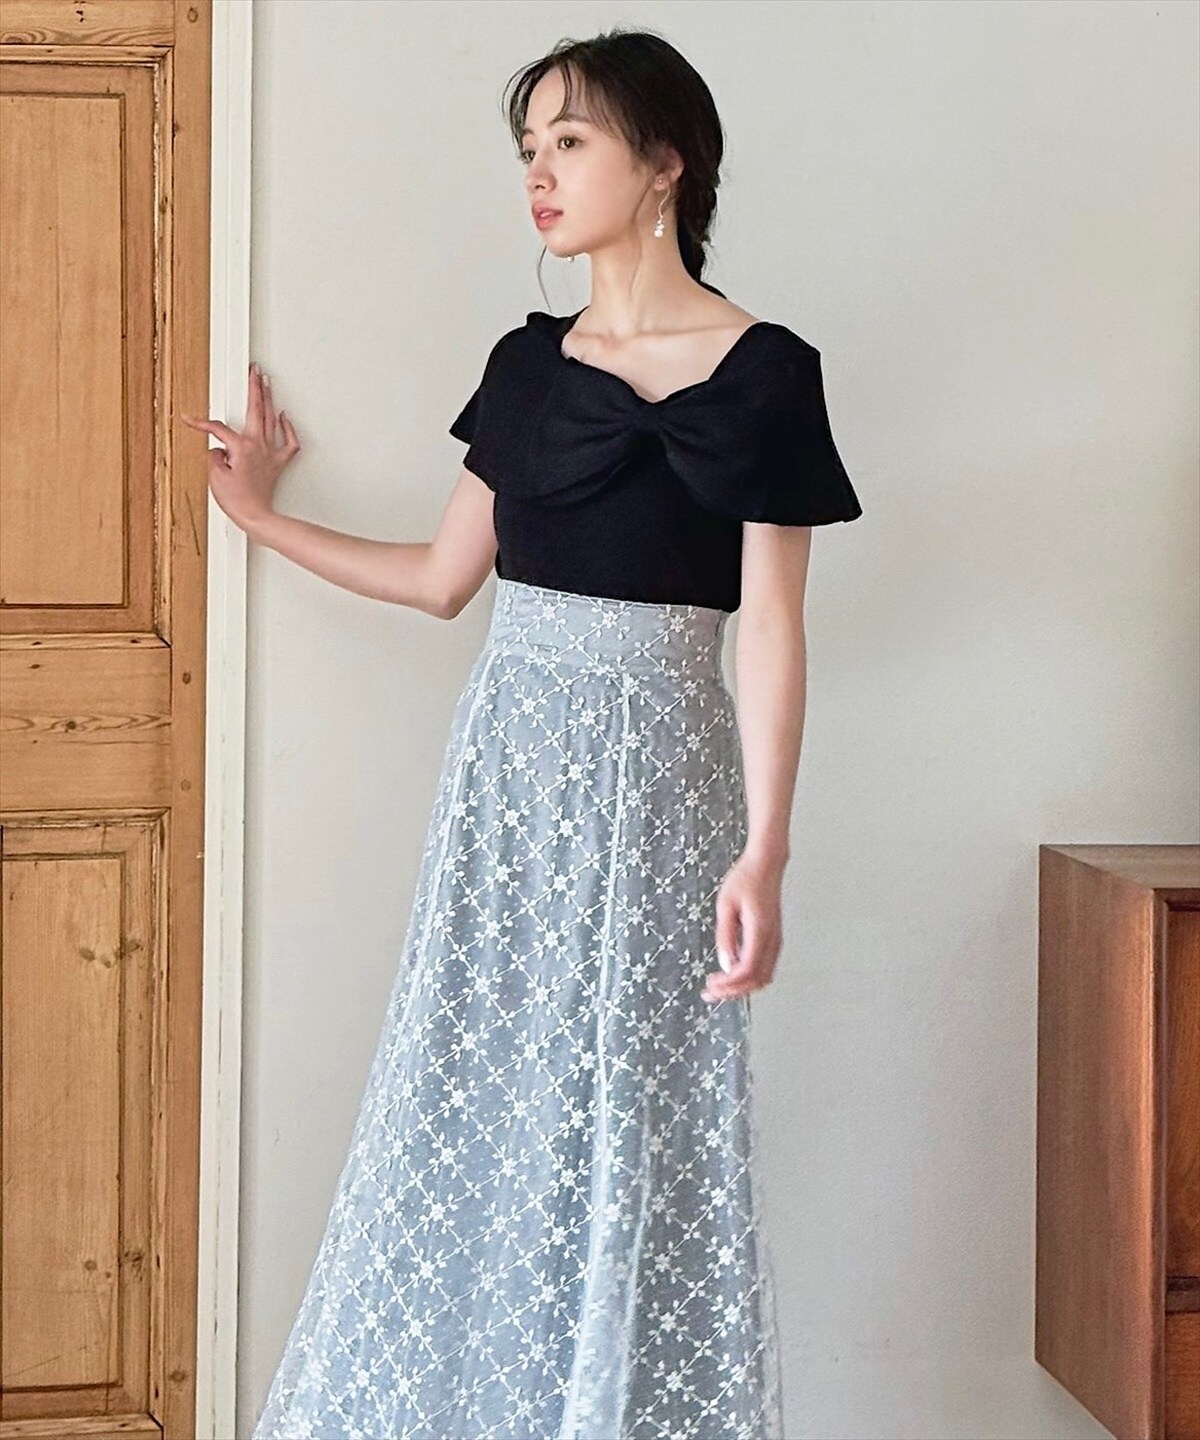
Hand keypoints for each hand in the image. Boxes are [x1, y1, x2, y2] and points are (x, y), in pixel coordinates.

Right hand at [181, 363, 300, 533]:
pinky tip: (285, 417)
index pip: (218, 428)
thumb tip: (219, 450)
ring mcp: (270, 453)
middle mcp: (259, 445)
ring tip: (267, 382)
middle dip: (254, 386)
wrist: (256, 516)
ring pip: (271, 419)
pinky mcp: (278, 464)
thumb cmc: (238, 500)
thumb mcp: (216, 476)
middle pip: (256, 409)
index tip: (191, 420)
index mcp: (241, 446)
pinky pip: (288, 442)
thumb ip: (215, 456)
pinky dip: (288, 428)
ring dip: (269, 398)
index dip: (202, 423)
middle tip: (254, 371)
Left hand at [702, 850, 783, 1002]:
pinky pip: (765, 967)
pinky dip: (749, 978)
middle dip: (733, 992)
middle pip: (756, 980)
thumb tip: (724, 964)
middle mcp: (772, 939)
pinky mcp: (773, 938)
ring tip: (719, 986)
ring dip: (742, 987)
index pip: (746, 970)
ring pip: (763, 977)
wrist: (766, 865)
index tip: (710, 985)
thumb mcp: (726, 905)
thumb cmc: (745, 880)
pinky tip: (731, 973)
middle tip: (710, 993)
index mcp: (760, 931)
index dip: (728, 984)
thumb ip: (725, 936)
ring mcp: (775, 940)